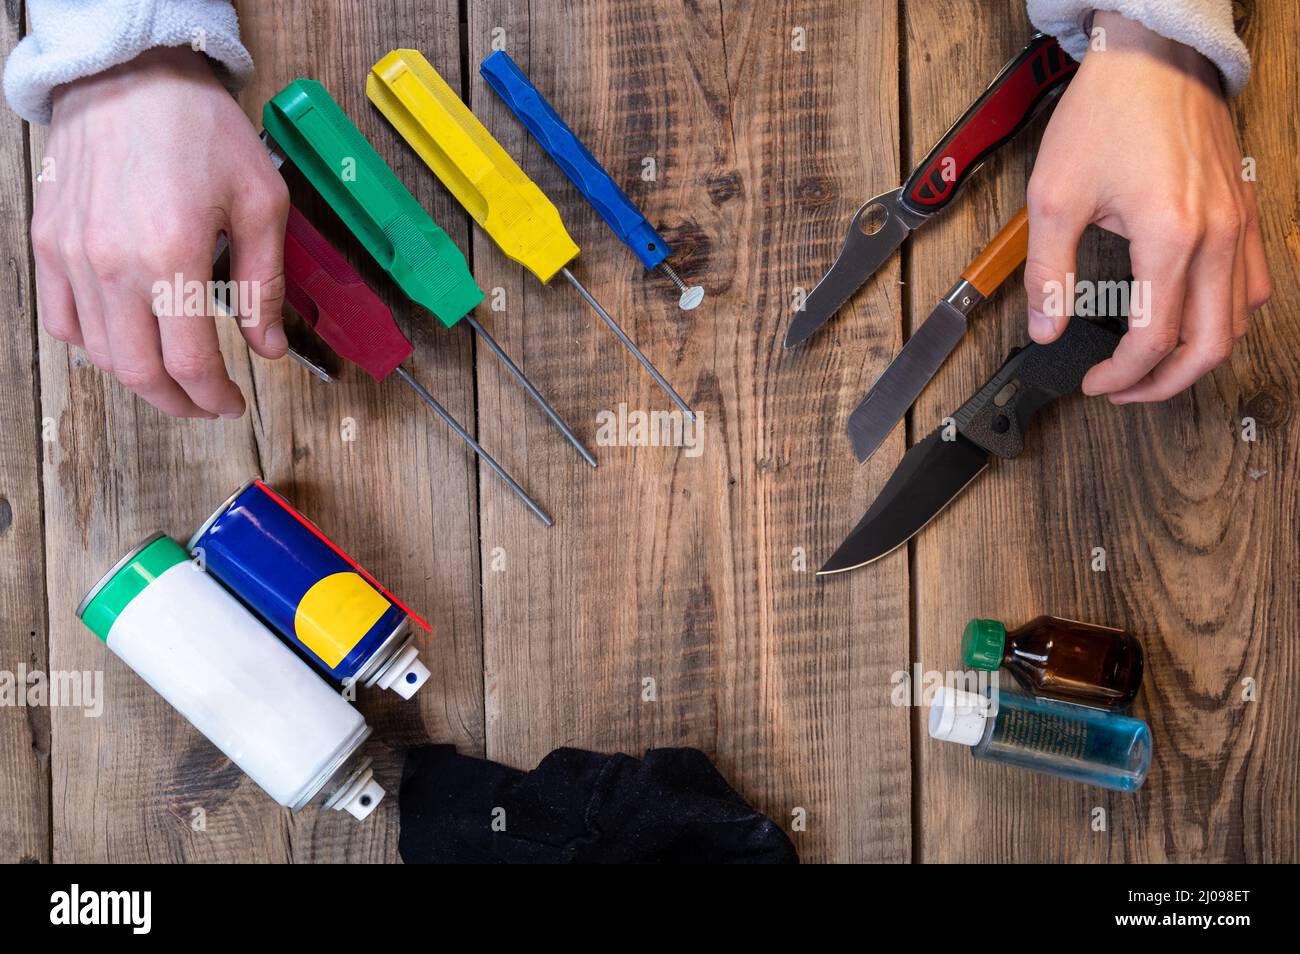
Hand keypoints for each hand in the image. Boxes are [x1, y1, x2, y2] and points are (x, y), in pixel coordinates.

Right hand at [33, 46, 288, 418]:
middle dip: (180, 402)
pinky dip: (95, 346)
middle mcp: (113, 263)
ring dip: (141, 379)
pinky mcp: (50, 243)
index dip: (215, 397)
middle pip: (141, 371)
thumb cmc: (201, 130)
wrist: (133, 76)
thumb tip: (269, 348)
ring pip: (101, 355)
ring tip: (175, 379)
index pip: (190, 362)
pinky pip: (63, 321)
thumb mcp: (261, 203)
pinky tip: (128, 341)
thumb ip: (264, 284)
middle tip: (207, 404)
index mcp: (171, 255)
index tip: (233, 404)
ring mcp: (74, 255)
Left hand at [1024, 11, 1270, 403]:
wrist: (1151, 56)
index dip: (1122, 375)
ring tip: (1152, 364)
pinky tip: (1190, 319)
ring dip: (1199, 354)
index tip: (1094, 382)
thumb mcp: (1053, 197)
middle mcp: (1217, 236)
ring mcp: (1239, 223)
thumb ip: (1047, 272)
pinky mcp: (1244, 211)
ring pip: (1239, 320)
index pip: (1154, 339)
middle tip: (1124, 390)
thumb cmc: (1107, 113)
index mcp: (1170, 237)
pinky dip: (1224, 316)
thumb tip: (1045, 327)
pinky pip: (1251, 283)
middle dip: (1165, 383)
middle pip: (1210, 345)